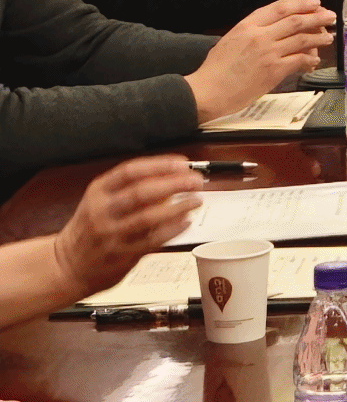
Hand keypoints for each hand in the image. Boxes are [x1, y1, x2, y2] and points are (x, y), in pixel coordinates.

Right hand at [50, 157, 203, 300]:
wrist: (65, 267)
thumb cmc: (89, 229)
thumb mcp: (101, 200)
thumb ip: (132, 187)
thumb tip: (172, 178)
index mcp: (98, 192)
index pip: (131, 171)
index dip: (160, 165)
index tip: (182, 163)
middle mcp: (103, 212)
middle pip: (143, 192)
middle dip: (175, 184)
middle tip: (195, 181)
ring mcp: (111, 234)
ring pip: (149, 217)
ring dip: (178, 207)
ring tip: (196, 200)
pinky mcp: (121, 255)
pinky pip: (152, 240)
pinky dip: (173, 229)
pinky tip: (185, 222)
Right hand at [185, 0, 332, 121]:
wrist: (207, 91)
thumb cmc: (215, 69)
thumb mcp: (231, 40)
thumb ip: (253, 32)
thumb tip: (276, 30)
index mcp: (247, 25)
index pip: (280, 7)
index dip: (301, 4)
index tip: (315, 3)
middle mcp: (259, 35)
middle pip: (296, 20)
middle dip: (317, 17)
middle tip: (330, 16)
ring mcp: (268, 52)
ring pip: (302, 39)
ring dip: (319, 37)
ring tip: (328, 37)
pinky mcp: (273, 70)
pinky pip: (299, 60)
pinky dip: (310, 58)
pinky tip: (314, 60)